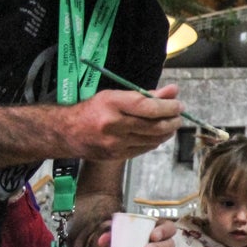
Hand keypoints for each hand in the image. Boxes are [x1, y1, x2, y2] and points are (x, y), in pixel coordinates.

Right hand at [66, 86, 182, 160]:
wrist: (66, 132)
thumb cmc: (94, 110)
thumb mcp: (115, 95)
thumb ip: (145, 95)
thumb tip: (173, 91)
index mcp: (112, 104)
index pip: (148, 107)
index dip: (168, 107)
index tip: (179, 105)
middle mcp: (113, 124)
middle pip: (154, 126)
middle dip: (173, 121)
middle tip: (179, 116)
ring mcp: (115, 143)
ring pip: (153, 139)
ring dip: (167, 132)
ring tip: (170, 124)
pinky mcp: (117, 156)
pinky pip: (145, 148)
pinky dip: (155, 141)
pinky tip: (156, 134)